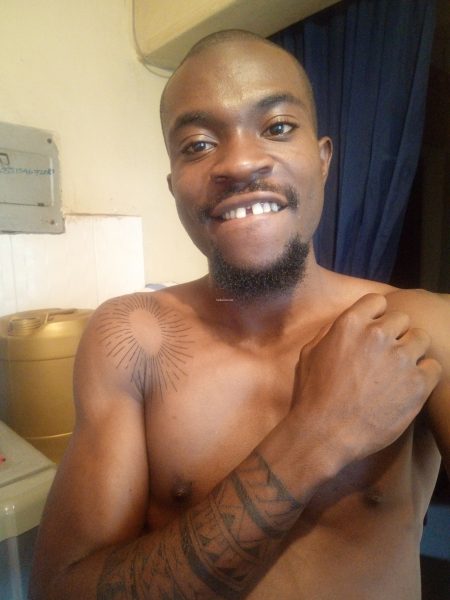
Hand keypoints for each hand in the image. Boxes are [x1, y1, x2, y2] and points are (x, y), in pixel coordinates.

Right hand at [293, 293, 441, 464]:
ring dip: (412, 350)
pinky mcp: (418, 384)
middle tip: (386, 354)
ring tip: (400, 369)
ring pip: (421, 338)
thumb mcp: (310, 353)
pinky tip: (410, 385)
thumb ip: (331, 332)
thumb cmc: (313, 394)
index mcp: (350, 324)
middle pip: (402, 318)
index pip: (378, 301)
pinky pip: (434, 366)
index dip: (377, 315)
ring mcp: (400, 358)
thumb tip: (349, 324)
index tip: (375, 330)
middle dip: (395, 334)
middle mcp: (378, 335)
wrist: (325, 432)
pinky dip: (425, 374)